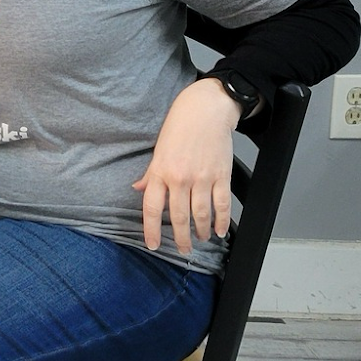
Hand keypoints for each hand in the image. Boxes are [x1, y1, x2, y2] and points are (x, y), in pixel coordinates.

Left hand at [132, 79, 241, 254]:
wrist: (205, 111)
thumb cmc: (179, 127)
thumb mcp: (158, 150)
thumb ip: (150, 174)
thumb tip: (138, 189)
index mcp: (160, 172)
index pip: (151, 208)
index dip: (151, 230)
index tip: (154, 244)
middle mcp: (180, 178)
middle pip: (178, 217)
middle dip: (181, 238)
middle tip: (183, 249)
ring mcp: (202, 178)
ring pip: (201, 214)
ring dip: (201, 231)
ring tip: (201, 239)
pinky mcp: (221, 176)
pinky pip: (222, 205)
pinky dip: (222, 221)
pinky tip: (220, 230)